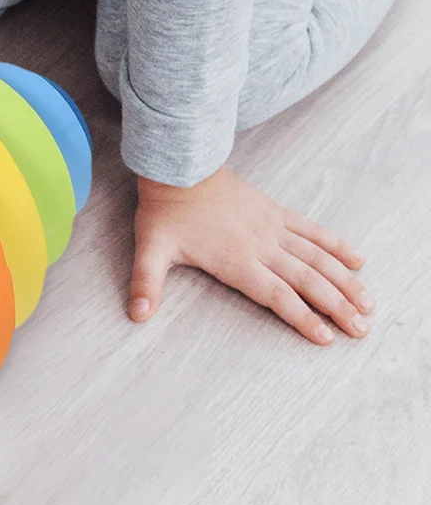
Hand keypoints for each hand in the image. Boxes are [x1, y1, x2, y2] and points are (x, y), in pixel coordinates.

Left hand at [130, 166, 372, 343]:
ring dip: (346, 282)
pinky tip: (357, 260)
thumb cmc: (165, 212)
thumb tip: (136, 315)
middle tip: (362, 330)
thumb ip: (145, 284)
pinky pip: (313, 231)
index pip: (277, 296)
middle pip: (308, 282)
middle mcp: (262, 246)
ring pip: (318, 259)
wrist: (181, 167)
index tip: (327, 337)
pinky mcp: (276, 213)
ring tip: (368, 304)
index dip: (303, 318)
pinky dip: (336, 246)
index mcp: (236, 261)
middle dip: (337, 307)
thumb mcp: (150, 250)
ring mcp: (273, 228)